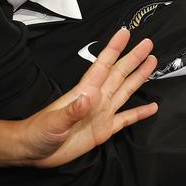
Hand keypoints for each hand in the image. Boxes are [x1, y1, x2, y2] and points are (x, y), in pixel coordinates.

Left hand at [16, 28, 157, 166]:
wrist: (34, 151)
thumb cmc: (39, 132)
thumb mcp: (54, 121)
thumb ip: (72, 110)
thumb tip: (88, 97)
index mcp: (85, 92)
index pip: (103, 66)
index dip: (114, 49)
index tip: (124, 33)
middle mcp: (97, 99)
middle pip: (119, 73)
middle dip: (133, 58)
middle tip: (148, 44)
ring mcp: (102, 113)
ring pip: (125, 90)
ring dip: (139, 77)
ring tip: (152, 63)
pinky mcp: (105, 129)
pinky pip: (127, 118)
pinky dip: (140, 112)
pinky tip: (152, 107)